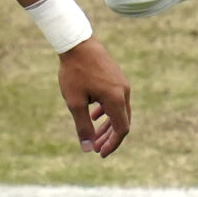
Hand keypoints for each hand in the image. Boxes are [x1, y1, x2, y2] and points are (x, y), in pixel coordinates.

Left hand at [59, 38, 131, 156]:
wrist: (77, 43)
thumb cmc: (74, 72)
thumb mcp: (75, 102)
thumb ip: (83, 126)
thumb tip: (87, 149)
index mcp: (115, 99)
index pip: (121, 129)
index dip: (112, 144)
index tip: (99, 153)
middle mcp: (123, 92)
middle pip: (122, 122)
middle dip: (110, 137)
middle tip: (96, 149)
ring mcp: (121, 83)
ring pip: (119, 111)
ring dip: (108, 126)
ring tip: (95, 136)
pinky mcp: (116, 78)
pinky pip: (116, 100)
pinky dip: (107, 112)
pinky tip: (94, 115)